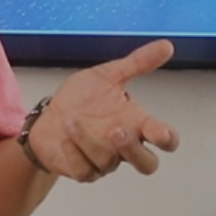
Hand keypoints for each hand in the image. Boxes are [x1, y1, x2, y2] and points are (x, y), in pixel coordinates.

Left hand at [28, 39, 179, 182]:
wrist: (49, 114)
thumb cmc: (82, 99)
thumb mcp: (108, 75)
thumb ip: (137, 63)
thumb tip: (165, 46)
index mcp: (136, 123)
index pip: (164, 138)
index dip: (166, 139)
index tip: (159, 132)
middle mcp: (123, 146)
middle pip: (147, 164)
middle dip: (134, 150)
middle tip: (117, 131)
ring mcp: (104, 161)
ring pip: (109, 163)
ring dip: (89, 141)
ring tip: (72, 120)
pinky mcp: (83, 170)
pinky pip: (84, 170)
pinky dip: (74, 152)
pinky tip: (66, 136)